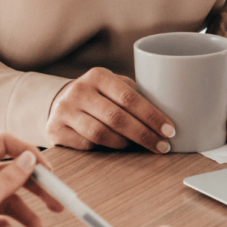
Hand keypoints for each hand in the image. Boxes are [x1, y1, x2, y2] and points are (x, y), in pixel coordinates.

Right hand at [46, 67, 174, 153]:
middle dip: (144, 134)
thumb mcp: (114, 88)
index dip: (151, 116)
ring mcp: (64, 110)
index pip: (128, 97)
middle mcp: (79, 90)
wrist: (61, 103)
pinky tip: (117, 149)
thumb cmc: (99, 97)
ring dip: (126, 144)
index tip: (170, 130)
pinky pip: (87, 145)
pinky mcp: (55, 130)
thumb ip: (135, 96)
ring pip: (101, 134)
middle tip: (163, 146)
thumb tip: (170, 114)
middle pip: (116, 118)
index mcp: (98, 76)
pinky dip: (106, 149)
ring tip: (141, 147)